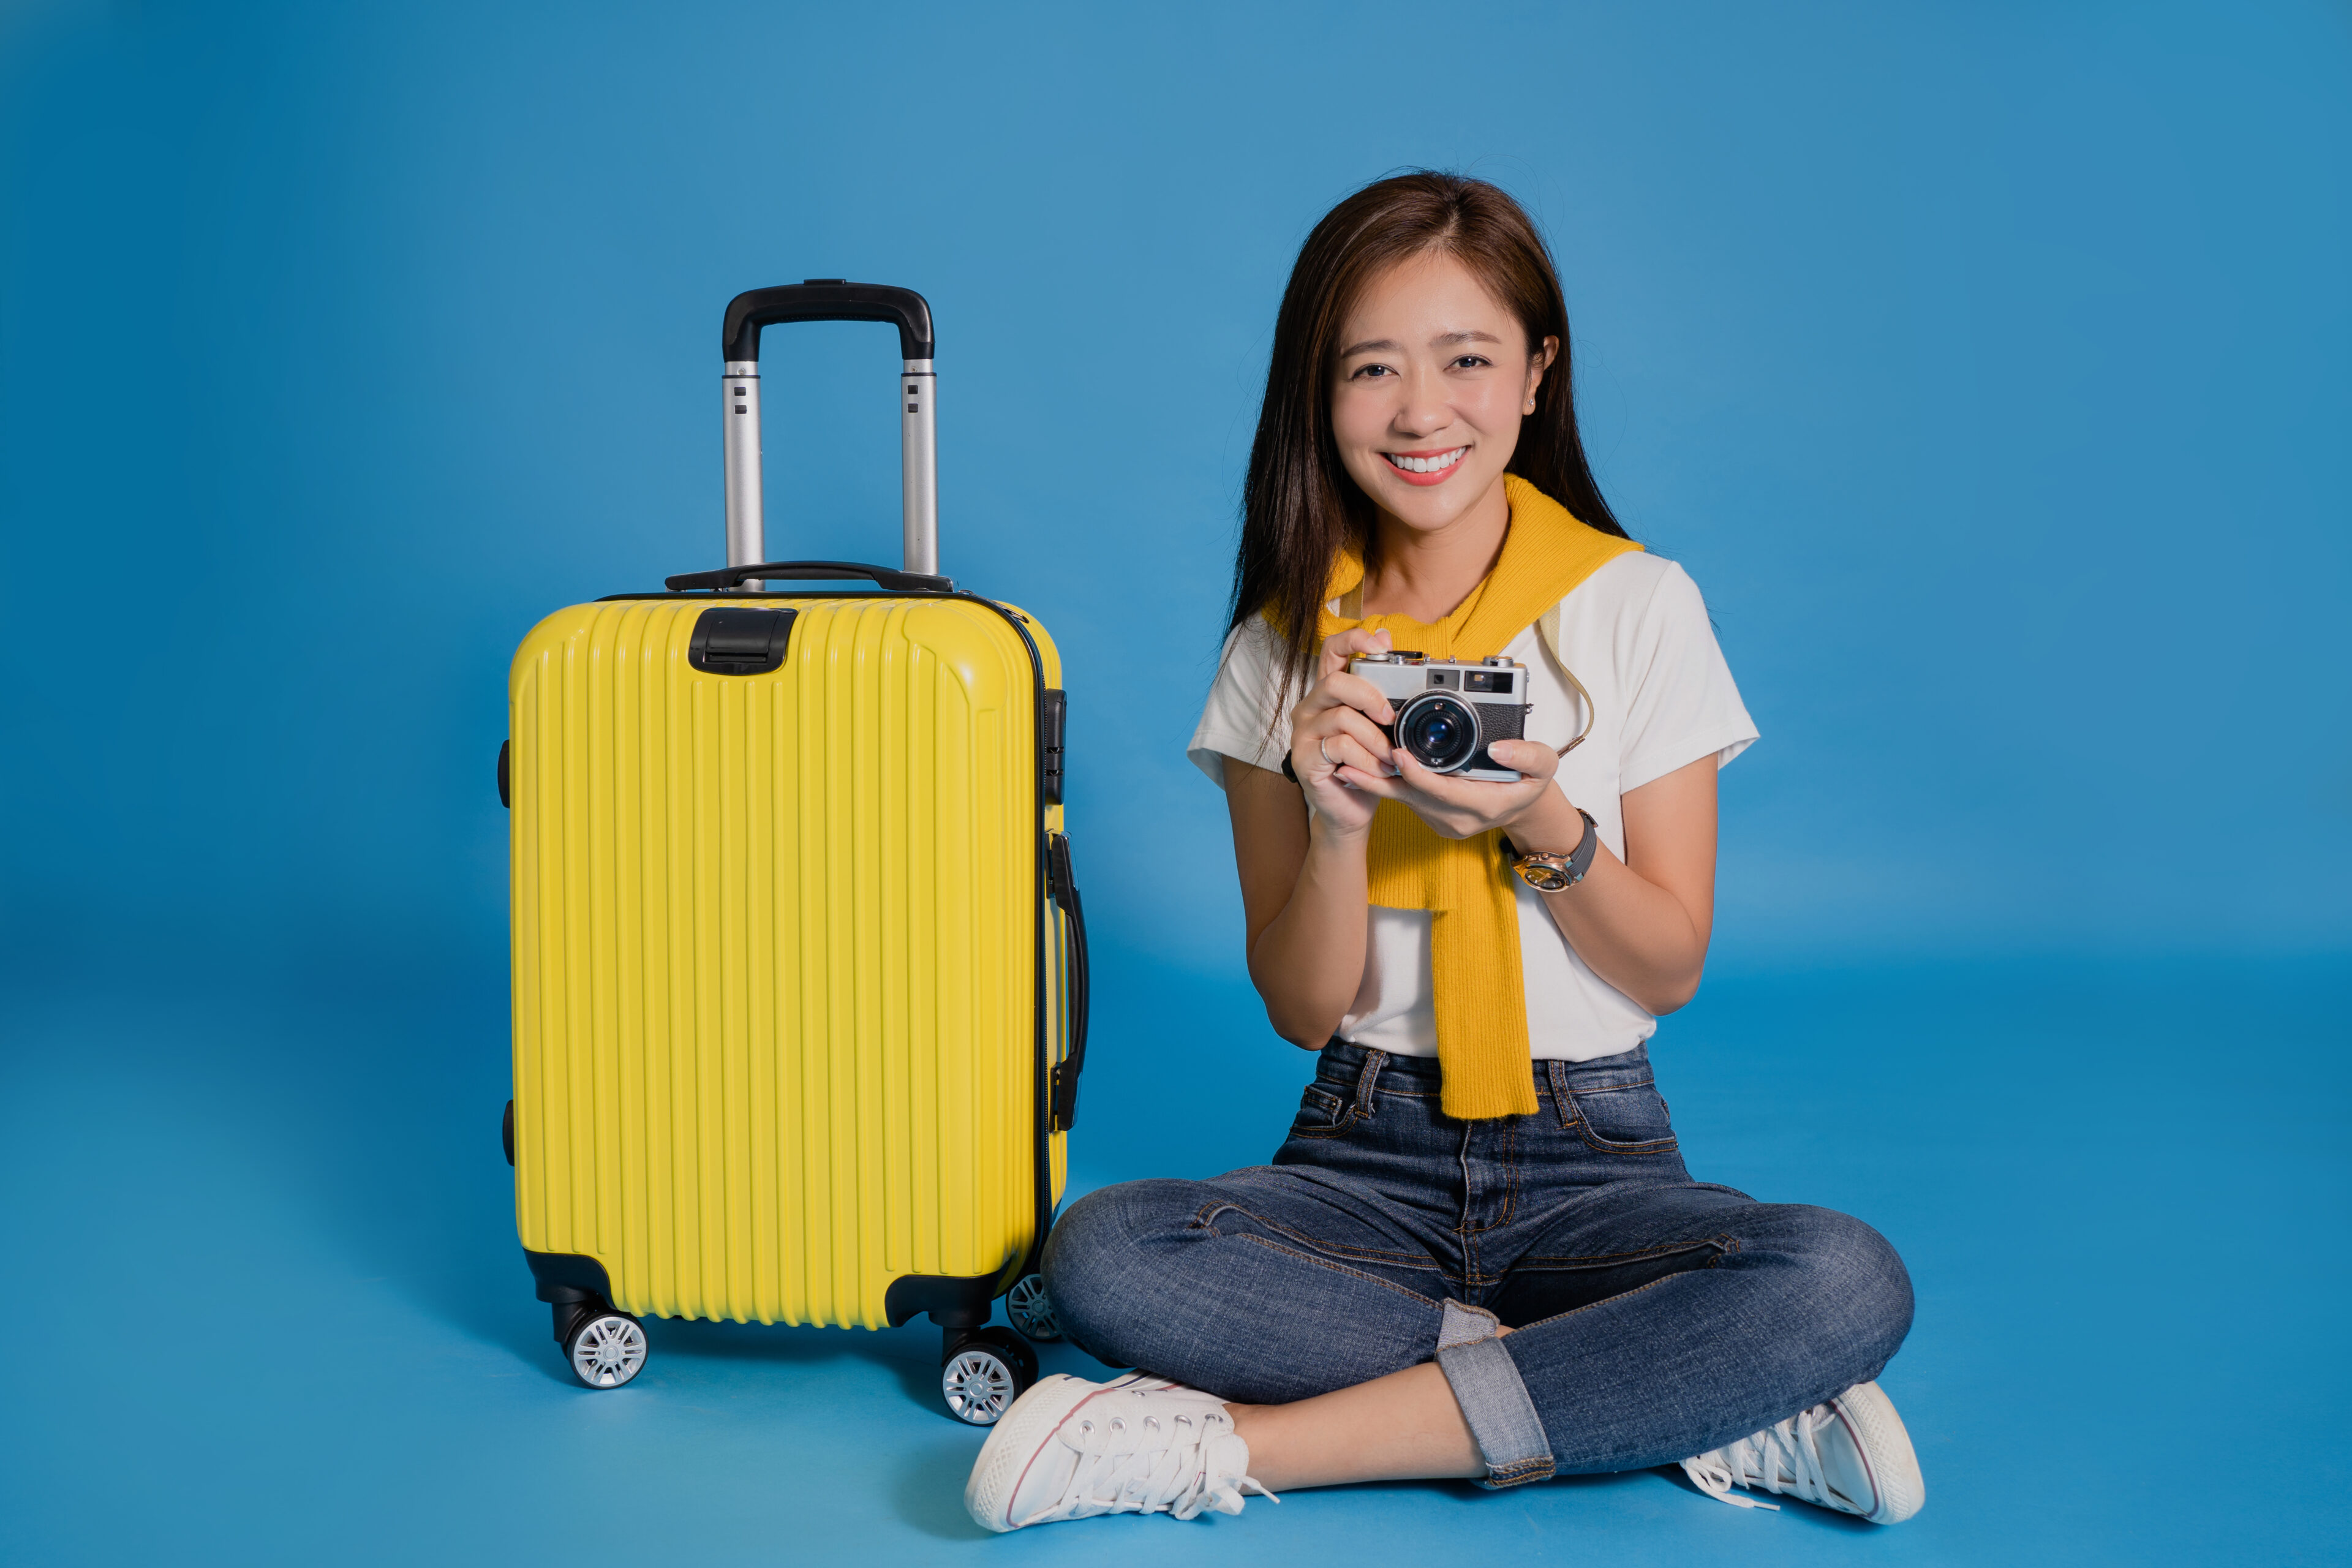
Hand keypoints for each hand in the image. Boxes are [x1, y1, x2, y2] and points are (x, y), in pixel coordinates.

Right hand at [1286, 626, 1405, 836]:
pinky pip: (1340, 746)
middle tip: (1391, 717)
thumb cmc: (1364, 764)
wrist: (1350, 810)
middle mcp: (1310, 708)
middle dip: (1370, 696)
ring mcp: (1303, 733)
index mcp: (1328, 693)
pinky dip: (1366, 758)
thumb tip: (1387, 636)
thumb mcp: (1378, 724)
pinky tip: (1375, 770)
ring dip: (1375, 739)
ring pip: (1342, 717)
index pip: (1331, 651)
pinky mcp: (1304, 759)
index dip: (1353, 639)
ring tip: (1389, 757)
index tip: (1379, 643)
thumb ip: (1379, 686)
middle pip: (1335, 682)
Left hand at [1350, 735, 1572, 843]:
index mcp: (1483, 804)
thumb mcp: (1544, 767)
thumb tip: (1500, 748)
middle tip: (1352, 756)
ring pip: (1402, 800)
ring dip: (1374, 783)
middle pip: (1412, 796)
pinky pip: (1404, 800)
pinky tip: (1359, 770)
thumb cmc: (1531, 784)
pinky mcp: (1432, 817)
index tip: (1397, 752)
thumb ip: (1528, 755)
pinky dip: (1383, 785)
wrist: (1524, 809)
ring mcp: (1442, 821)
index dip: (1417, 773)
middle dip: (1381, 777)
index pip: (1442, 790)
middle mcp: (1457, 818)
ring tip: (1343, 764)